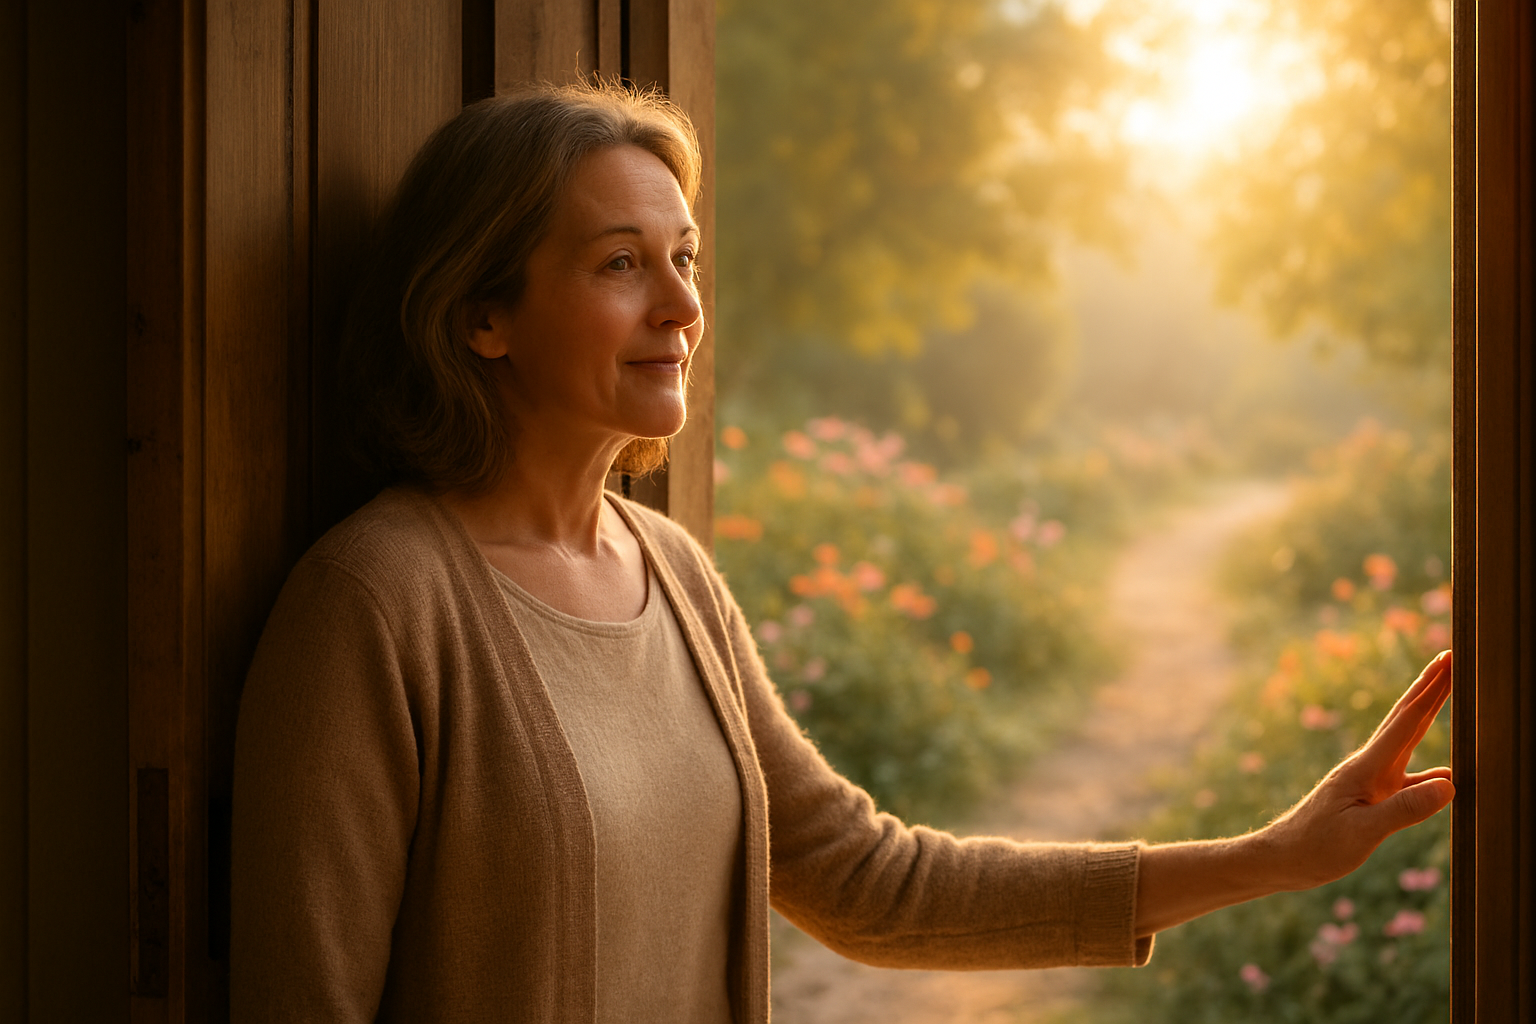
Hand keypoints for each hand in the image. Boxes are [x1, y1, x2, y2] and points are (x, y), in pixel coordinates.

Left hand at [1260, 650, 1454, 891]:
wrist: (1281, 860)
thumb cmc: (1315, 848)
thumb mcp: (1362, 833)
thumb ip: (1404, 810)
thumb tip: (1450, 783)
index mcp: (1367, 769)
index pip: (1407, 721)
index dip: (1431, 690)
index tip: (1448, 660)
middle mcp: (1370, 767)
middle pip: (1407, 720)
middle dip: (1431, 689)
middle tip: (1451, 657)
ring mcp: (1371, 782)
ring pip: (1408, 744)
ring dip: (1430, 718)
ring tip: (1450, 697)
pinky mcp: (1371, 800)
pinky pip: (1408, 779)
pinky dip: (1432, 773)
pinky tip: (1449, 778)